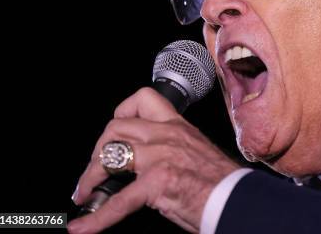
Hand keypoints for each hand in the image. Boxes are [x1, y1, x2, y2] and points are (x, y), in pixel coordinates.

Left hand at [68, 87, 238, 232]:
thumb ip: (171, 148)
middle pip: (116, 127)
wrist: (238, 199)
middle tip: (95, 170)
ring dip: (90, 177)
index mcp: (178, 126)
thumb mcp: (195, 151)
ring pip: (109, 155)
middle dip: (98, 149)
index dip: (122, 112)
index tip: (115, 132)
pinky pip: (118, 202)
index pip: (144, 99)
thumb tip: (145, 163)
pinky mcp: (157, 183)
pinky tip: (83, 227)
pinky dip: (96, 218)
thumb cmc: (222, 182)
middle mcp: (167, 135)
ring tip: (84, 193)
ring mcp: (160, 157)